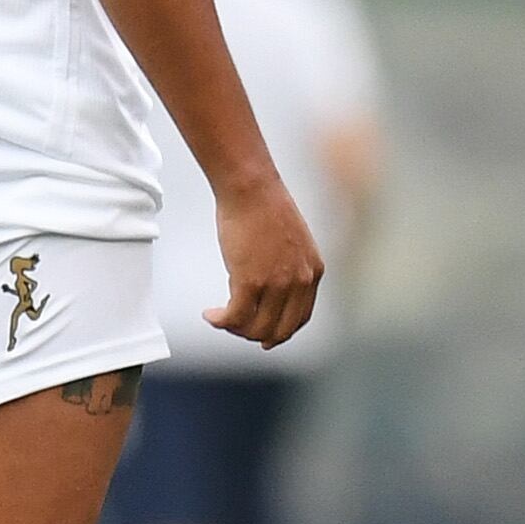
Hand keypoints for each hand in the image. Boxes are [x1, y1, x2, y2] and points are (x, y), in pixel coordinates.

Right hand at [205, 173, 323, 349]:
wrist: (251, 188)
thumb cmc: (265, 207)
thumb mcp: (292, 241)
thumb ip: (290, 266)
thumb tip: (270, 287)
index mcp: (314, 271)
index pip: (300, 318)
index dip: (280, 331)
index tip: (263, 334)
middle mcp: (300, 281)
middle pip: (279, 330)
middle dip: (256, 335)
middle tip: (237, 328)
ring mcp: (276, 283)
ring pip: (256, 328)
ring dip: (235, 329)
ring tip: (221, 318)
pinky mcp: (250, 282)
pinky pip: (235, 317)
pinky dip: (221, 321)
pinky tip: (210, 315)